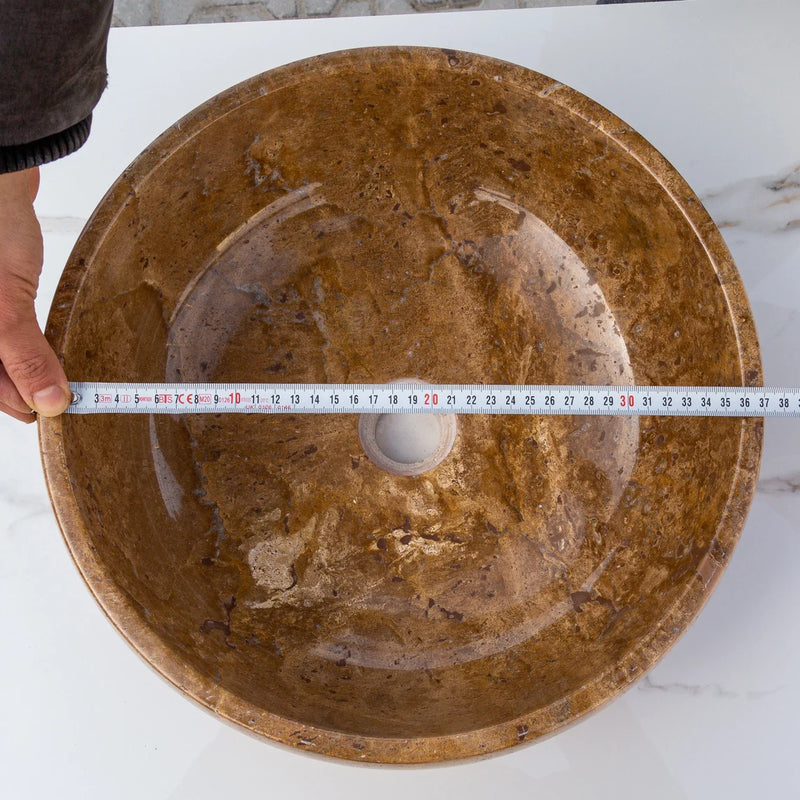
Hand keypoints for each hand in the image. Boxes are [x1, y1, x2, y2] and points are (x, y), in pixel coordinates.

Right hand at [0, 167, 70, 422]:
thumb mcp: (5, 306)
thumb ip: (25, 357)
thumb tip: (48, 402)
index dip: (15, 403)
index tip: (52, 414)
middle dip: (20, 385)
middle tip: (60, 398)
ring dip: (21, 363)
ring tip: (53, 378)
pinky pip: (2, 322)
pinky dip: (19, 336)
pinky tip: (37, 342)